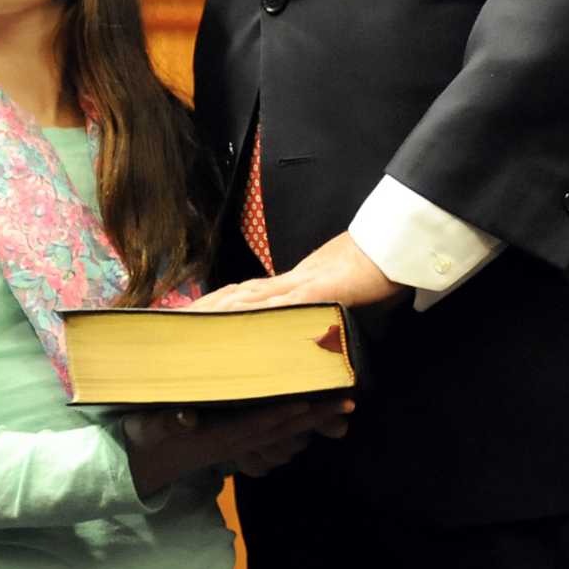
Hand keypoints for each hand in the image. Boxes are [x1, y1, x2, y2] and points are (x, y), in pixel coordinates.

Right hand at [124, 397, 352, 495]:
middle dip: (316, 416)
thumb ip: (168, 421)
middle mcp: (237, 440)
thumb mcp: (151, 428)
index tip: (314, 400)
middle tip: (349, 402)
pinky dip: (297, 422)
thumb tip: (187, 416)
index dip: (288, 412)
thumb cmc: (148, 436)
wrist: (146, 461)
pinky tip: (314, 410)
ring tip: (343, 405)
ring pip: (284, 431)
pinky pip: (275, 432)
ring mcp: (240, 442)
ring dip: (313, 420)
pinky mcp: (240, 439)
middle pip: (284, 428)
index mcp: (221, 435)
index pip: (262, 422)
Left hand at [193, 231, 409, 312]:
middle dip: (205, 312)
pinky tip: (236, 325)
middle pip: (238, 297)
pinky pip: (282, 306)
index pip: (248, 295)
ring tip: (188, 326)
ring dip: (218, 314)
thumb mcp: (345, 290)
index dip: (219, 305)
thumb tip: (316, 321)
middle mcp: (291, 282)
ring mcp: (302, 285)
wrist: (396, 242)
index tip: (193, 317)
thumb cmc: (376, 268)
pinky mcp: (318, 291)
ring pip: (251, 300)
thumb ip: (326, 304)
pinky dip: (258, 317)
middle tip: (172, 325)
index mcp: (295, 282)